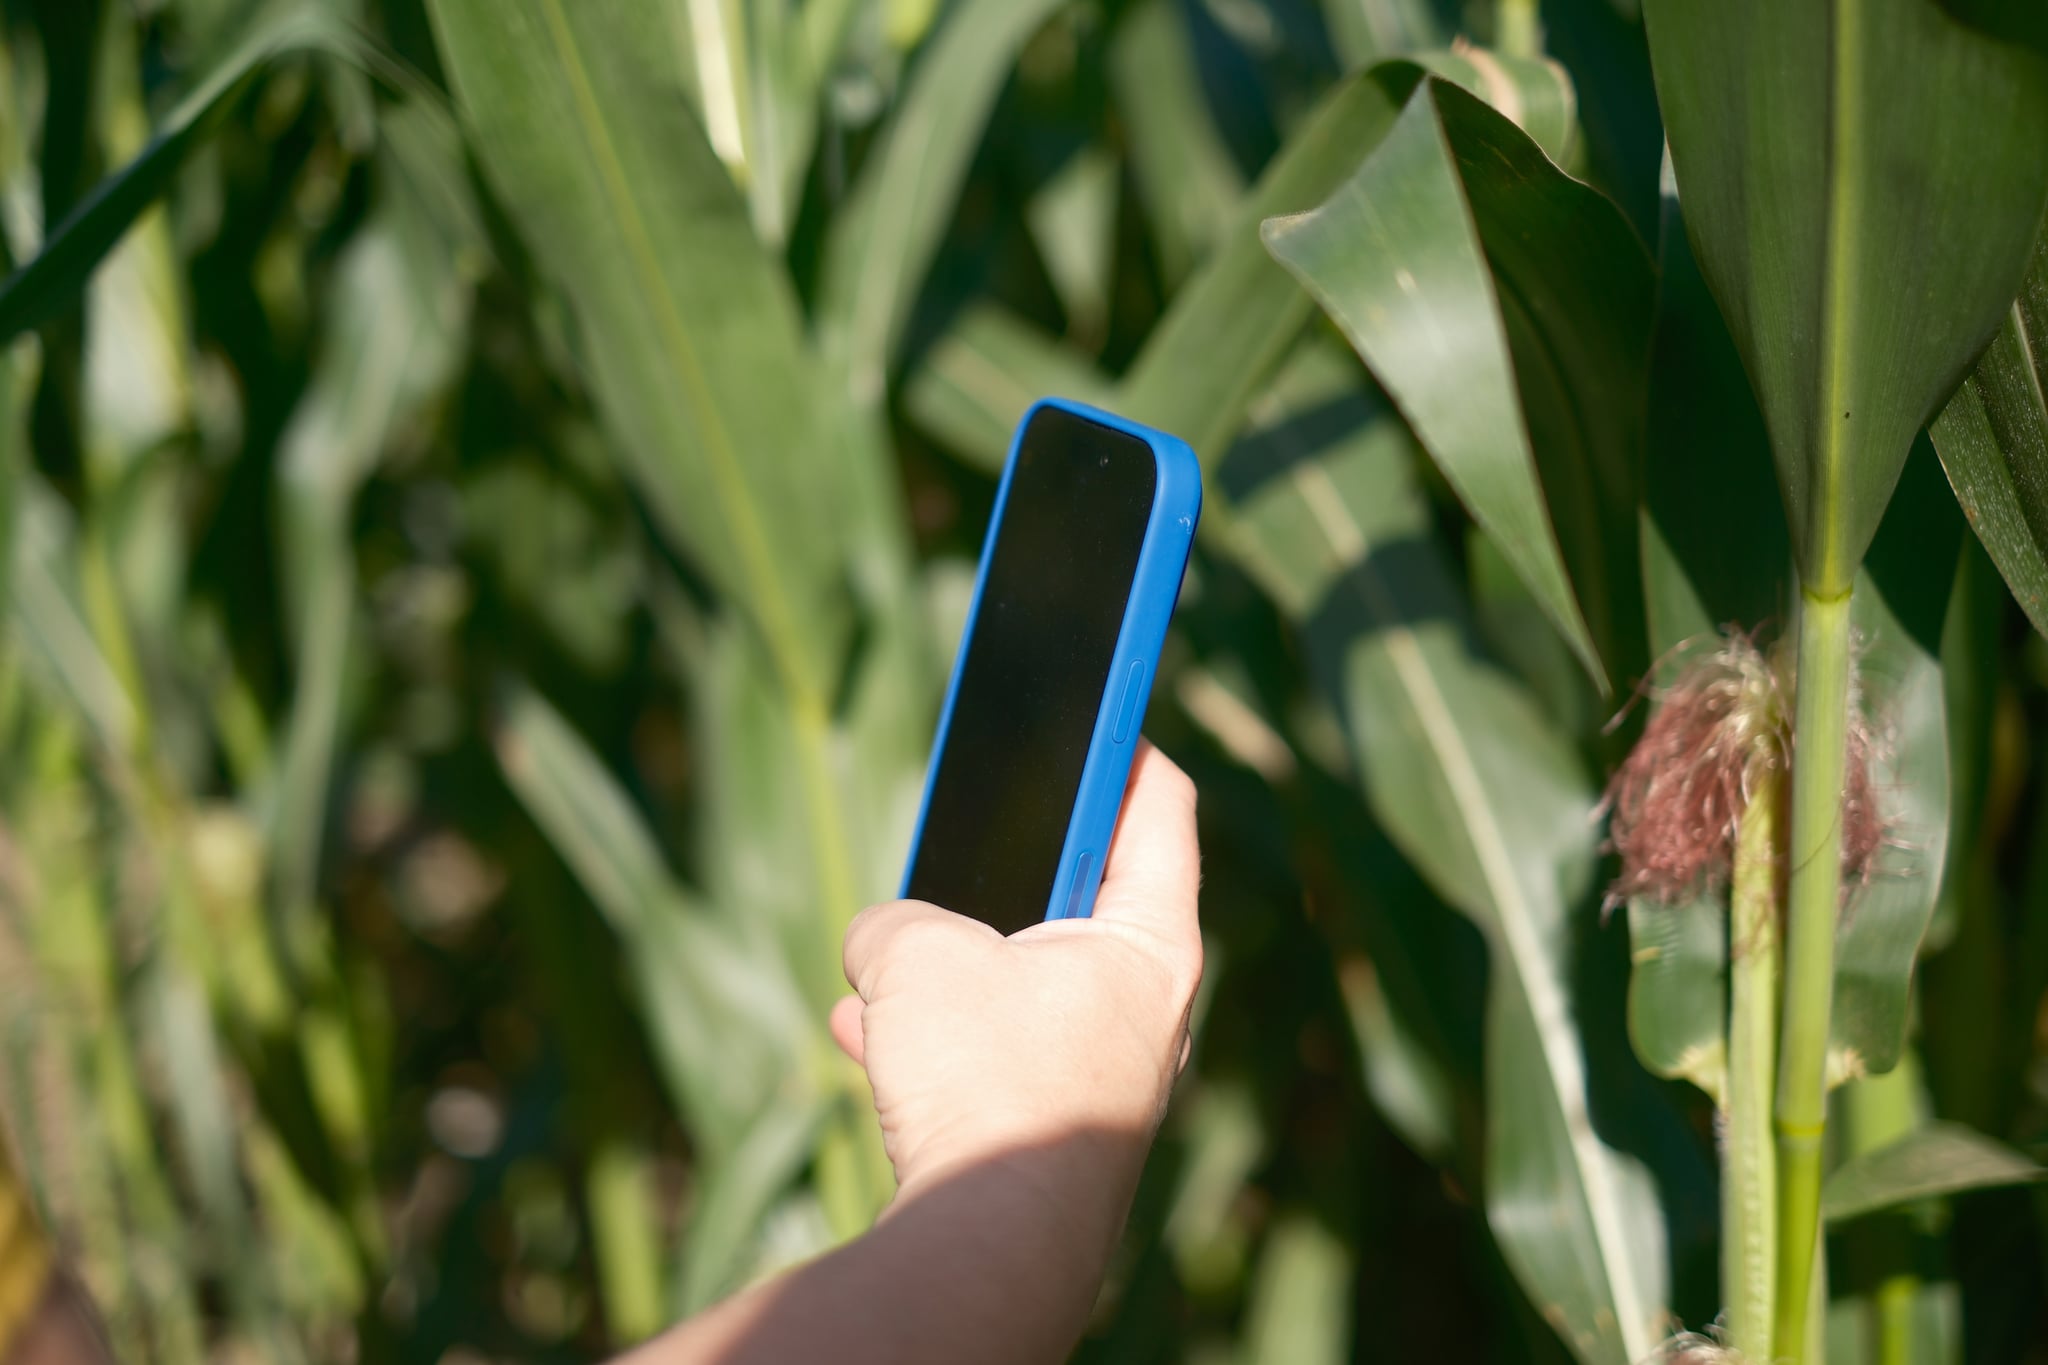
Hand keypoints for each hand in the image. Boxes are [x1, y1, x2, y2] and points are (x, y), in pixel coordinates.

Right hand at [829, 741, 1202, 1205]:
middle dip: (1016, 862)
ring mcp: (1098, 1077)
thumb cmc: (986, 1081)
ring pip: (1026, 983)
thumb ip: (894, 924)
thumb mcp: (916, 955)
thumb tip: (882, 949)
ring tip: (898, 946)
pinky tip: (867, 1034)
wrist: (988, 1246)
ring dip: (959, 961)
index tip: (1095, 701)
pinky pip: (988, 1056)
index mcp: (1151, 942)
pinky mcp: (1045, 1132)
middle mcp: (1144, 1010)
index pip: (1158, 805)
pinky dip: (934, 1038)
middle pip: (1088, 895)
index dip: (1122, 741)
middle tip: (977, 823)